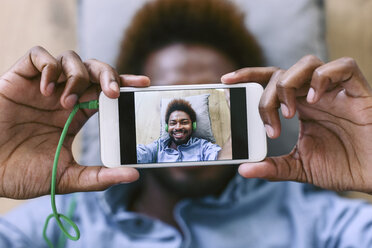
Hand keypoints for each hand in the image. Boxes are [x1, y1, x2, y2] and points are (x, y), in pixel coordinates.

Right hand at [0, 46, 149, 198]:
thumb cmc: (21, 174)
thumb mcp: (66, 177)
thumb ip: (99, 178)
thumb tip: (134, 175)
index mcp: (76, 114)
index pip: (105, 91)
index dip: (125, 84)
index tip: (144, 84)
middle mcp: (62, 96)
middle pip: (93, 70)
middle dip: (108, 75)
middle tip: (113, 93)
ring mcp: (41, 86)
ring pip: (70, 59)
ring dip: (77, 76)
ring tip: (68, 103)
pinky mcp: (18, 79)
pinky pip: (37, 56)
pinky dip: (48, 66)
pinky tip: (47, 90)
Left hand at [222, 55, 371, 192]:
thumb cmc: (340, 167)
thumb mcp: (299, 167)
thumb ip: (273, 167)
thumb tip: (243, 169)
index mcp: (298, 108)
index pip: (269, 82)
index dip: (248, 76)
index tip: (226, 80)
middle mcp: (313, 95)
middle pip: (281, 74)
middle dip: (267, 97)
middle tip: (271, 127)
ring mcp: (335, 91)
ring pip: (307, 63)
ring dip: (290, 85)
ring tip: (291, 113)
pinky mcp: (358, 92)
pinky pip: (343, 67)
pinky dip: (324, 77)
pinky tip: (314, 98)